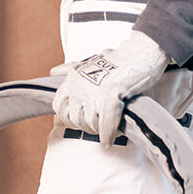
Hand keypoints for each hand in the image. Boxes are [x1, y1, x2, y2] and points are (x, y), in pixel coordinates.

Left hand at [51, 31, 169, 145]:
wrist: (139, 53)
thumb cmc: (116, 60)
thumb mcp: (89, 62)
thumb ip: (71, 69)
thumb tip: (53, 71)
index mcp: (72, 78)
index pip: (59, 107)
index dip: (69, 117)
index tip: (82, 118)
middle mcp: (79, 86)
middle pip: (75, 120)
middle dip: (86, 125)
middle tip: (99, 124)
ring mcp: (94, 92)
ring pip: (90, 124)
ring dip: (100, 130)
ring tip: (109, 126)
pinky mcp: (112, 96)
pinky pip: (105, 124)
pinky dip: (108, 135)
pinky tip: (109, 140)